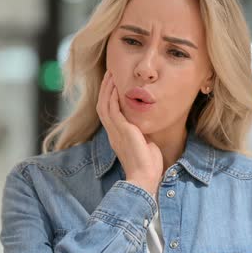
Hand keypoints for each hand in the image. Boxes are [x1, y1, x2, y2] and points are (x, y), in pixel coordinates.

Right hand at [96, 71, 162, 194]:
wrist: (145, 178)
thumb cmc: (148, 166)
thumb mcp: (145, 144)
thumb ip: (142, 133)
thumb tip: (148, 124)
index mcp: (116, 137)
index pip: (108, 113)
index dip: (108, 97)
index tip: (113, 84)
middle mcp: (113, 133)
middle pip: (102, 105)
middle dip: (105, 89)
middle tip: (109, 74)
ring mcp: (115, 132)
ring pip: (104, 105)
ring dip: (107, 89)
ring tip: (111, 75)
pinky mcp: (121, 131)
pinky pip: (112, 110)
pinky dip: (113, 97)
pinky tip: (116, 87)